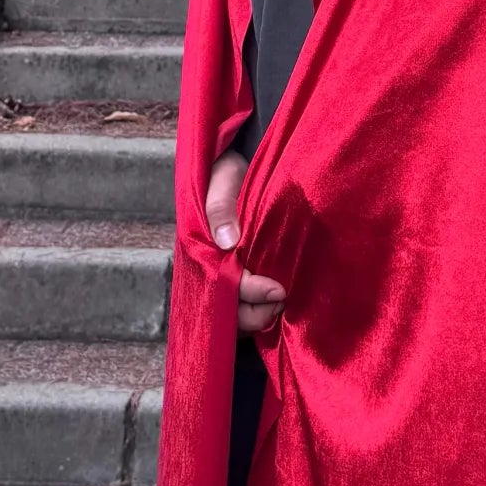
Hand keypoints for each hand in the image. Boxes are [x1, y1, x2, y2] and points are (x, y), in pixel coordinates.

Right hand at [205, 147, 286, 334]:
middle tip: (283, 300)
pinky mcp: (242, 277)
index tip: (278, 290)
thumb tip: (228, 242)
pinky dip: (262, 309)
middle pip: (229, 312)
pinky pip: (247, 307)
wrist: (239, 169)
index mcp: (202, 251)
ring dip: (260, 315)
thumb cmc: (228, 175)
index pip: (225, 286)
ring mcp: (226, 277)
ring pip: (238, 316)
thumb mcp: (221, 182)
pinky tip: (279, 302)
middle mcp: (211, 270)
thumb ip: (220, 208)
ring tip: (283, 303)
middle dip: (257, 314)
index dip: (251, 293)